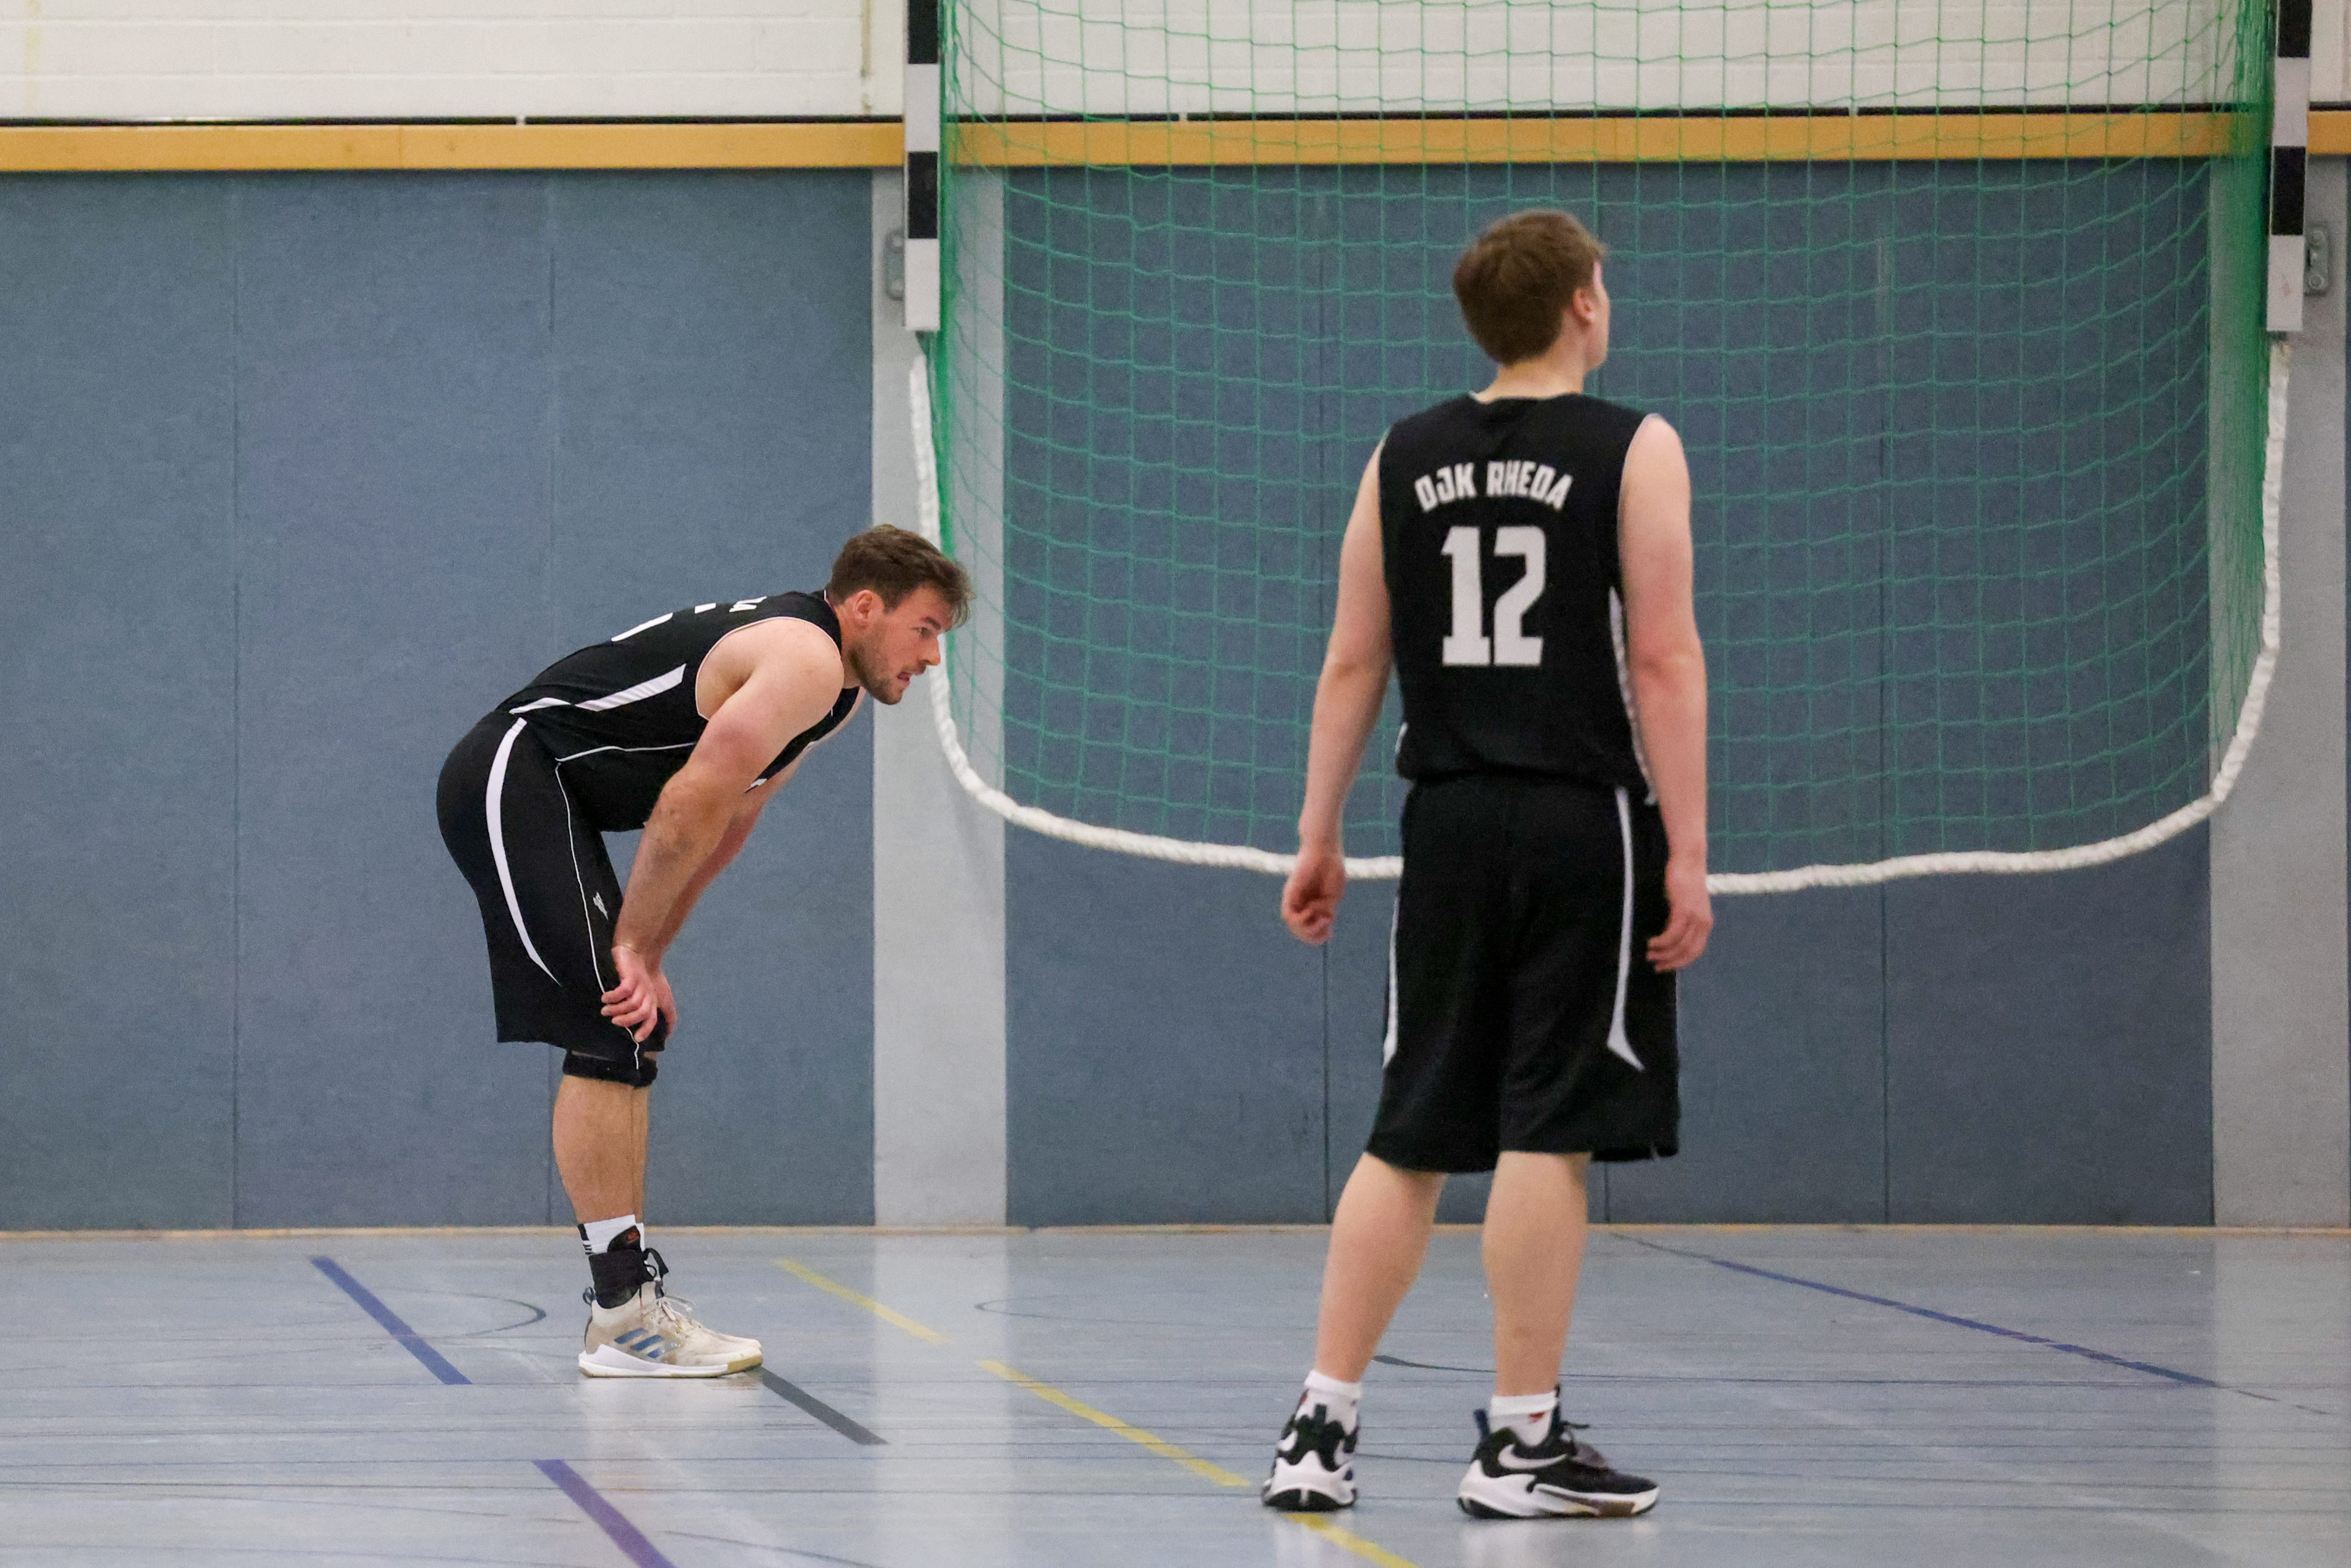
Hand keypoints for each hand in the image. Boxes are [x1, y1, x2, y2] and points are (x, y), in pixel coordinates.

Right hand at [601, 942, 676, 1042]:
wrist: (636, 949)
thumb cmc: (636, 971)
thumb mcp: (640, 989)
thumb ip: (636, 1003)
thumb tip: (625, 1017)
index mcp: (650, 999)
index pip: (651, 1018)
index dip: (646, 1030)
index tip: (636, 1039)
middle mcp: (648, 994)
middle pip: (641, 1013)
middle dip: (628, 1020)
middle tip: (614, 1021)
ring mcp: (640, 986)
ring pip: (632, 1004)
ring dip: (617, 1009)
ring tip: (605, 1009)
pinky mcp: (632, 977)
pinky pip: (623, 991)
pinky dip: (613, 996)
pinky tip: (605, 997)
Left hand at [1282, 842, 1346, 945]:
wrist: (1326, 850)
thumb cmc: (1332, 870)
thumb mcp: (1333, 895)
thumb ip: (1327, 910)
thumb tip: (1323, 922)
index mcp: (1312, 905)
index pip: (1309, 928)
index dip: (1317, 936)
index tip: (1330, 935)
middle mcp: (1301, 903)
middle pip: (1299, 929)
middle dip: (1312, 936)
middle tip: (1326, 932)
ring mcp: (1294, 898)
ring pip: (1292, 924)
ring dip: (1307, 929)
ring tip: (1322, 921)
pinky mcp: (1290, 892)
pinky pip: (1288, 913)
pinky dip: (1300, 918)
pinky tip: (1312, 911)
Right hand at [1646, 851, 1712, 971]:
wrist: (1688, 860)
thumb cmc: (1683, 880)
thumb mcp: (1685, 904)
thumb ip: (1681, 919)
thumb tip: (1667, 935)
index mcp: (1705, 923)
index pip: (1695, 952)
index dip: (1680, 962)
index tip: (1665, 966)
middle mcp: (1703, 923)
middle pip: (1688, 953)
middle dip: (1671, 962)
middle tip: (1655, 966)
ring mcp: (1695, 917)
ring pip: (1679, 946)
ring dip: (1663, 953)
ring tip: (1649, 954)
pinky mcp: (1684, 910)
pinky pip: (1672, 934)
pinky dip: (1662, 942)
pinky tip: (1651, 943)